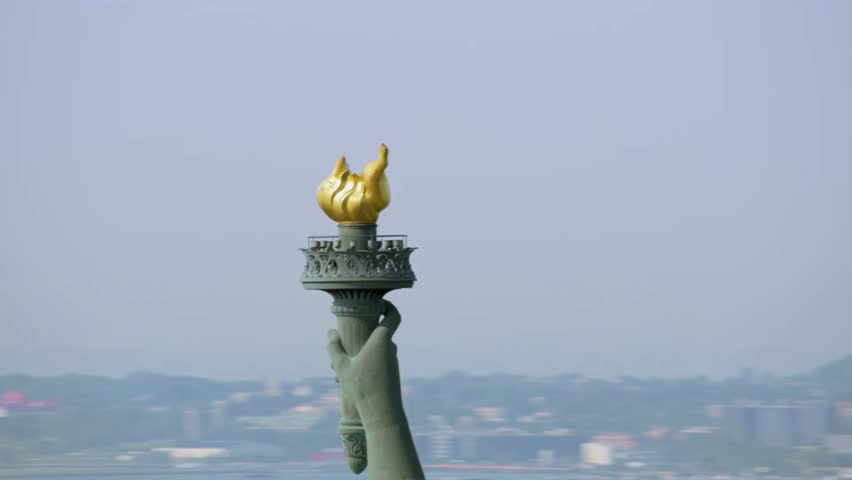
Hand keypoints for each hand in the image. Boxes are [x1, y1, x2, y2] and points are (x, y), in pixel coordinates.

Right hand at [327, 300, 403, 430]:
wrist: (382, 413)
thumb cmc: (362, 387)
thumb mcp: (342, 366)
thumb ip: (334, 347)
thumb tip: (330, 332)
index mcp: (382, 341)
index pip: (394, 316)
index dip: (389, 306)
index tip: (378, 303)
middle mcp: (391, 348)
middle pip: (382, 332)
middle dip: (366, 332)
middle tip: (350, 334)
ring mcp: (393, 362)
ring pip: (379, 349)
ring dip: (365, 350)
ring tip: (345, 363)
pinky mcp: (393, 374)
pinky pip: (381, 361)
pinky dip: (369, 363)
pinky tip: (354, 377)